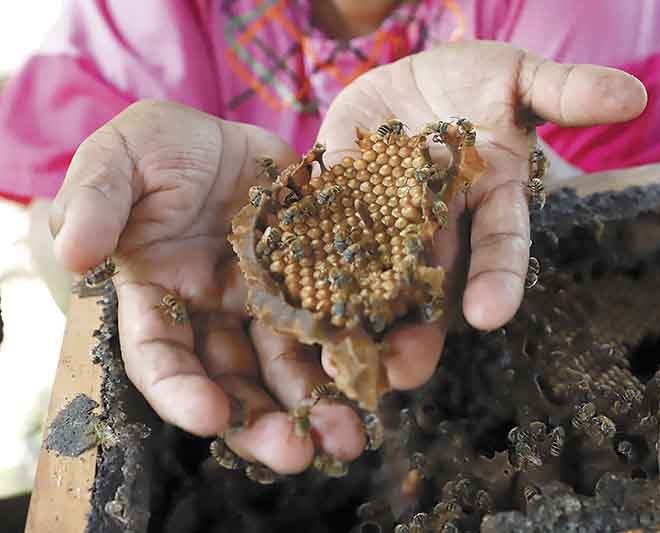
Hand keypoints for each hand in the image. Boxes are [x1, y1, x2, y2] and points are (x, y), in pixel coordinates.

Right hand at [50, 100, 367, 473]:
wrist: (224, 133)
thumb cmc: (159, 148)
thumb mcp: (117, 159)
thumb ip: (95, 200)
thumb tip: (74, 252)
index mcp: (158, 295)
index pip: (161, 356)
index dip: (181, 390)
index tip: (209, 416)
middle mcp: (214, 312)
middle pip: (235, 378)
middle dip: (263, 421)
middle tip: (299, 452)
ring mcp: (265, 300)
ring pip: (289, 363)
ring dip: (318, 402)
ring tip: (350, 433)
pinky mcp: (311, 280)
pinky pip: (335, 319)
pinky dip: (355, 347)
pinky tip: (381, 370)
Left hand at [313, 41, 645, 388]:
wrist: (415, 77)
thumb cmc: (479, 80)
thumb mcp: (521, 78)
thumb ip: (566, 92)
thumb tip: (633, 96)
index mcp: (485, 204)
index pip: (499, 248)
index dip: (497, 280)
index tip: (490, 316)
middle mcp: (436, 225)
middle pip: (429, 285)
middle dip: (417, 330)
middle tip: (402, 373)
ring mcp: (382, 219)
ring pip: (370, 276)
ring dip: (355, 318)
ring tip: (339, 360)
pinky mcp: (335, 203)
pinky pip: (318, 233)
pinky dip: (300, 262)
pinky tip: (280, 294)